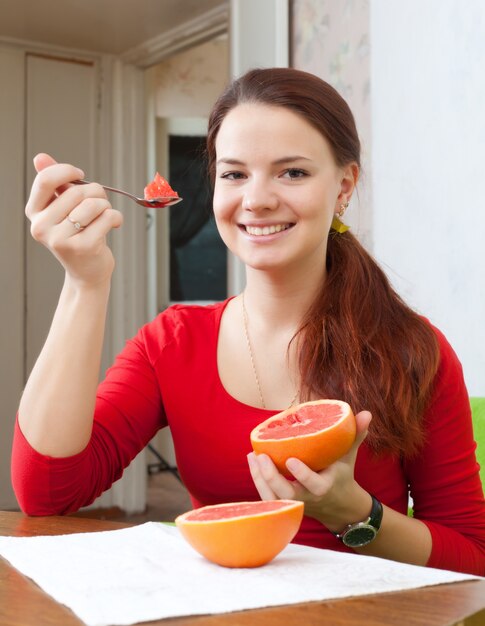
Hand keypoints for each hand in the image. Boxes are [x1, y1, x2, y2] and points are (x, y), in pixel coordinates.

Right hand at [25, 153, 122, 287]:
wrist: (86, 273)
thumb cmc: (77, 236)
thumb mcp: (62, 209)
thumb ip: (54, 184)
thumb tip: (40, 157)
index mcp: (34, 214)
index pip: (46, 180)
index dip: (67, 171)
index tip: (80, 174)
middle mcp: (42, 227)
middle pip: (77, 192)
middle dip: (95, 193)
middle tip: (99, 204)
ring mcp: (61, 239)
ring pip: (94, 204)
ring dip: (106, 206)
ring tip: (104, 216)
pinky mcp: (83, 247)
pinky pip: (107, 217)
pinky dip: (116, 217)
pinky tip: (114, 225)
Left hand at [247, 410, 372, 530]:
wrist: (339, 506)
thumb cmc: (342, 475)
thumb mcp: (349, 456)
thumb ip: (356, 435)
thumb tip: (366, 413)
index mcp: (325, 487)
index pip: (313, 485)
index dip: (302, 475)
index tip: (291, 460)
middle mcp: (308, 498)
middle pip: (288, 494)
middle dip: (272, 478)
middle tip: (261, 456)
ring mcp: (295, 503)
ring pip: (273, 498)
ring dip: (260, 479)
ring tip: (253, 455)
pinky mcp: (284, 504)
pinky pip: (268, 498)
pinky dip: (258, 481)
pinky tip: (252, 460)